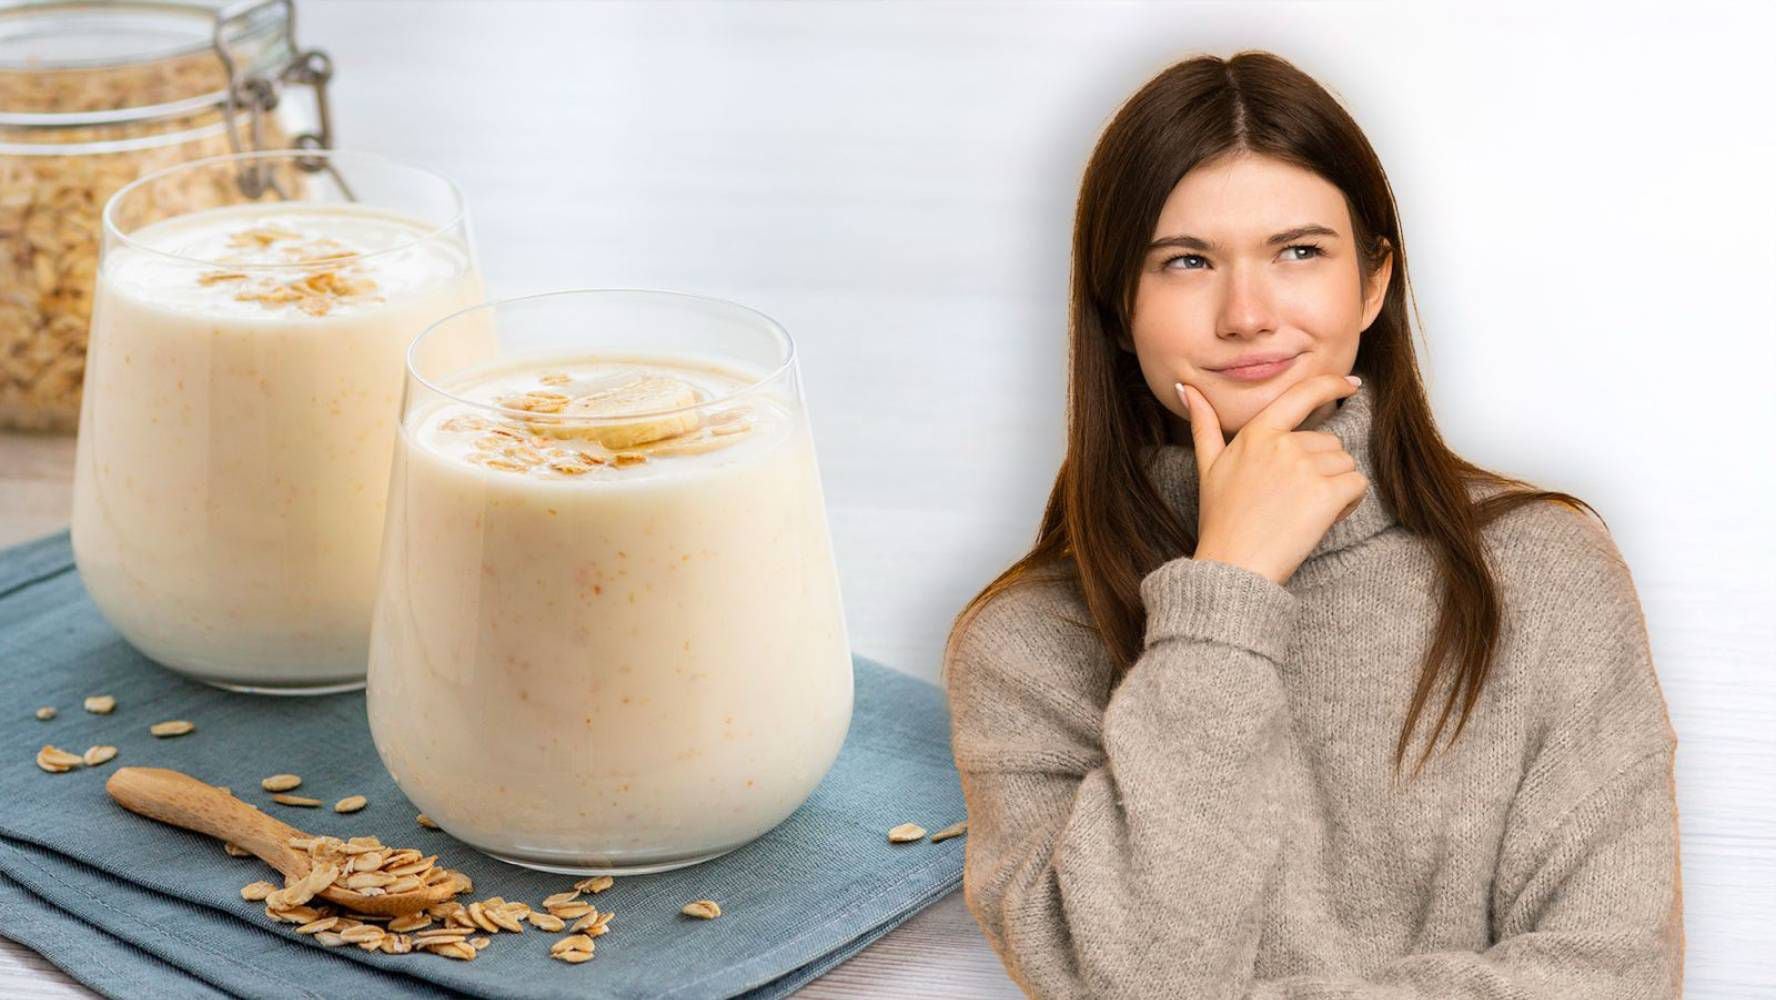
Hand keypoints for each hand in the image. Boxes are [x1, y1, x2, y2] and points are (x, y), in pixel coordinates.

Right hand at [1176, 373, 1367, 586]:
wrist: (1233, 567)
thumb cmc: (1221, 521)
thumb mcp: (1207, 467)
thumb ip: (1203, 425)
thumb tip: (1186, 388)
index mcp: (1257, 433)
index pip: (1301, 394)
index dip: (1331, 384)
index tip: (1351, 384)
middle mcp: (1282, 444)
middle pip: (1328, 442)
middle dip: (1321, 469)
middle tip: (1293, 501)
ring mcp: (1304, 467)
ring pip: (1345, 464)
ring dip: (1336, 487)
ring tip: (1304, 513)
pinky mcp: (1325, 493)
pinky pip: (1357, 485)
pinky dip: (1349, 503)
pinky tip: (1323, 520)